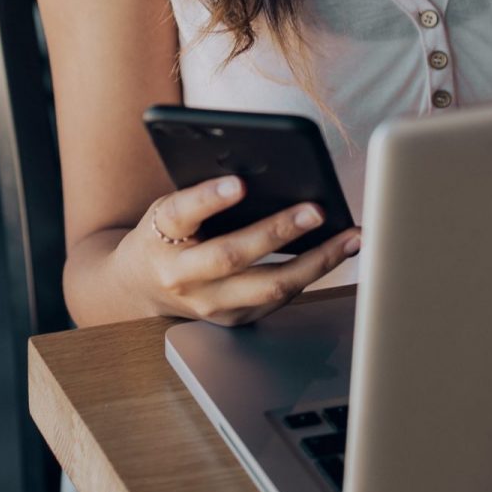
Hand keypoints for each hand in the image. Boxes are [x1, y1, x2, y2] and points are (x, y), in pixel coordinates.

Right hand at [121, 176, 360, 326]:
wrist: (142, 287)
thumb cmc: (166, 235)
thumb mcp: (170, 207)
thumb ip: (204, 194)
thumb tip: (263, 171)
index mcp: (160, 236)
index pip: (181, 214)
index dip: (209, 199)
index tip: (239, 184)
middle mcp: (182, 276)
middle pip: (232, 256)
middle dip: (278, 232)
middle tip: (316, 210)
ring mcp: (209, 304)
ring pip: (268, 286)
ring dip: (316, 261)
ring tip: (350, 237)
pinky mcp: (233, 319)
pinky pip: (278, 297)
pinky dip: (313, 274)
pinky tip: (338, 253)